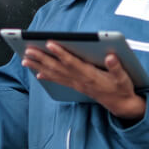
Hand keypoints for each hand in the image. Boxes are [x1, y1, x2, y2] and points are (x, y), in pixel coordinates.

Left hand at [22, 42, 145, 119]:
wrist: (121, 104)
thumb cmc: (121, 88)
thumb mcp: (123, 78)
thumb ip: (117, 67)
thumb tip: (110, 57)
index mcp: (90, 75)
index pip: (72, 62)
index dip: (60, 53)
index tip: (49, 43)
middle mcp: (80, 79)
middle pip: (58, 67)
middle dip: (42, 58)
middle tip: (28, 50)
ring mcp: (76, 84)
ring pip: (54, 74)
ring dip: (39, 66)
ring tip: (25, 60)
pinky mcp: (76, 86)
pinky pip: (58, 80)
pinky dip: (47, 76)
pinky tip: (38, 74)